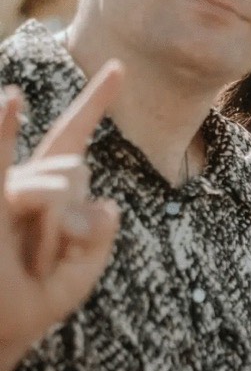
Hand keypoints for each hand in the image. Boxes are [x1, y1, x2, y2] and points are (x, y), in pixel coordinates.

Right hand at [0, 60, 123, 370]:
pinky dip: (6, 129)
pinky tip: (13, 98)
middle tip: (43, 254)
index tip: (118, 66)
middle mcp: (23, 180)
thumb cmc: (30, 304)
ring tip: (29, 258)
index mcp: (49, 189)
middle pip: (74, 167)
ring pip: (56, 181)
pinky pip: (3, 163)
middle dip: (72, 211)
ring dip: (53, 226)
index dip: (95, 99)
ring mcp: (4, 188)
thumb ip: (95, 243)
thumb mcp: (77, 277)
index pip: (73, 135)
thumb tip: (103, 205)